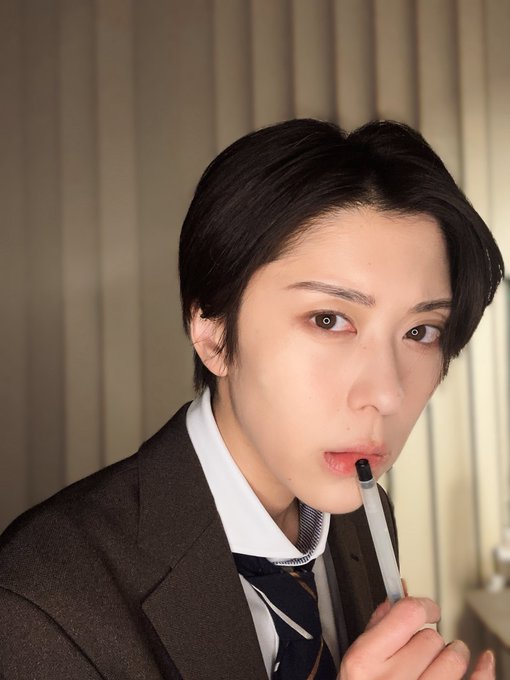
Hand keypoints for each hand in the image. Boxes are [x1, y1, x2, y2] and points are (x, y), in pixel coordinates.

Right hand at [338, 597, 495, 678]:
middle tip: (421, 652)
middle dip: (430, 640)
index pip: (407, 614)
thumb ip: (375, 630)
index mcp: (365, 662)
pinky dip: (483, 672)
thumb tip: (396, 601)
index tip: (427, 610)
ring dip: (453, 656)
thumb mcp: (356, 666)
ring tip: (441, 663)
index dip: (422, 606)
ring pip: (454, 659)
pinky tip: (482, 663)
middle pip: (431, 638)